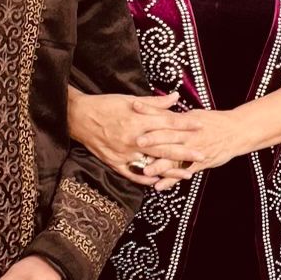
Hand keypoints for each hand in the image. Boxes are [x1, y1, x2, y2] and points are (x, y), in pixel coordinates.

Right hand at [68, 88, 193, 187]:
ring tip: (188, 174)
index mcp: (138, 121)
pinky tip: (159, 182)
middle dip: (186, 151)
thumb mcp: (130, 100)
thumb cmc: (105, 105)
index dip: (185, 124)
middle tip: (203, 154)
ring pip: (152, 163)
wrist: (77, 117)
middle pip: (165, 146)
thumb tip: (176, 97)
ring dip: (171, 170)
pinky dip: (146, 178)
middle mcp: (133, 139)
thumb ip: (155, 103)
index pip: (168, 123)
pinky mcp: (114, 162)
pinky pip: (132, 174)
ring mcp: (123, 153)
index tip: (201, 125)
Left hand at [133, 104, 244, 180]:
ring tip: (145, 170)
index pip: (165, 116)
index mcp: (186, 122)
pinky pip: (183, 173)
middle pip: (169, 137)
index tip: (134, 108)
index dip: (150, 112)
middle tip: (137, 142)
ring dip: (159, 165)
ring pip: (175, 158)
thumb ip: (174, 115)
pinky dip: (171, 180)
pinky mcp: (199, 163)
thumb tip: (157, 107)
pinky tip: (159, 186)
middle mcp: (189, 136)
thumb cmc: (214, 122)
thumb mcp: (194, 114)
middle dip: (153, 140)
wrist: (237, 132)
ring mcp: (194, 150)